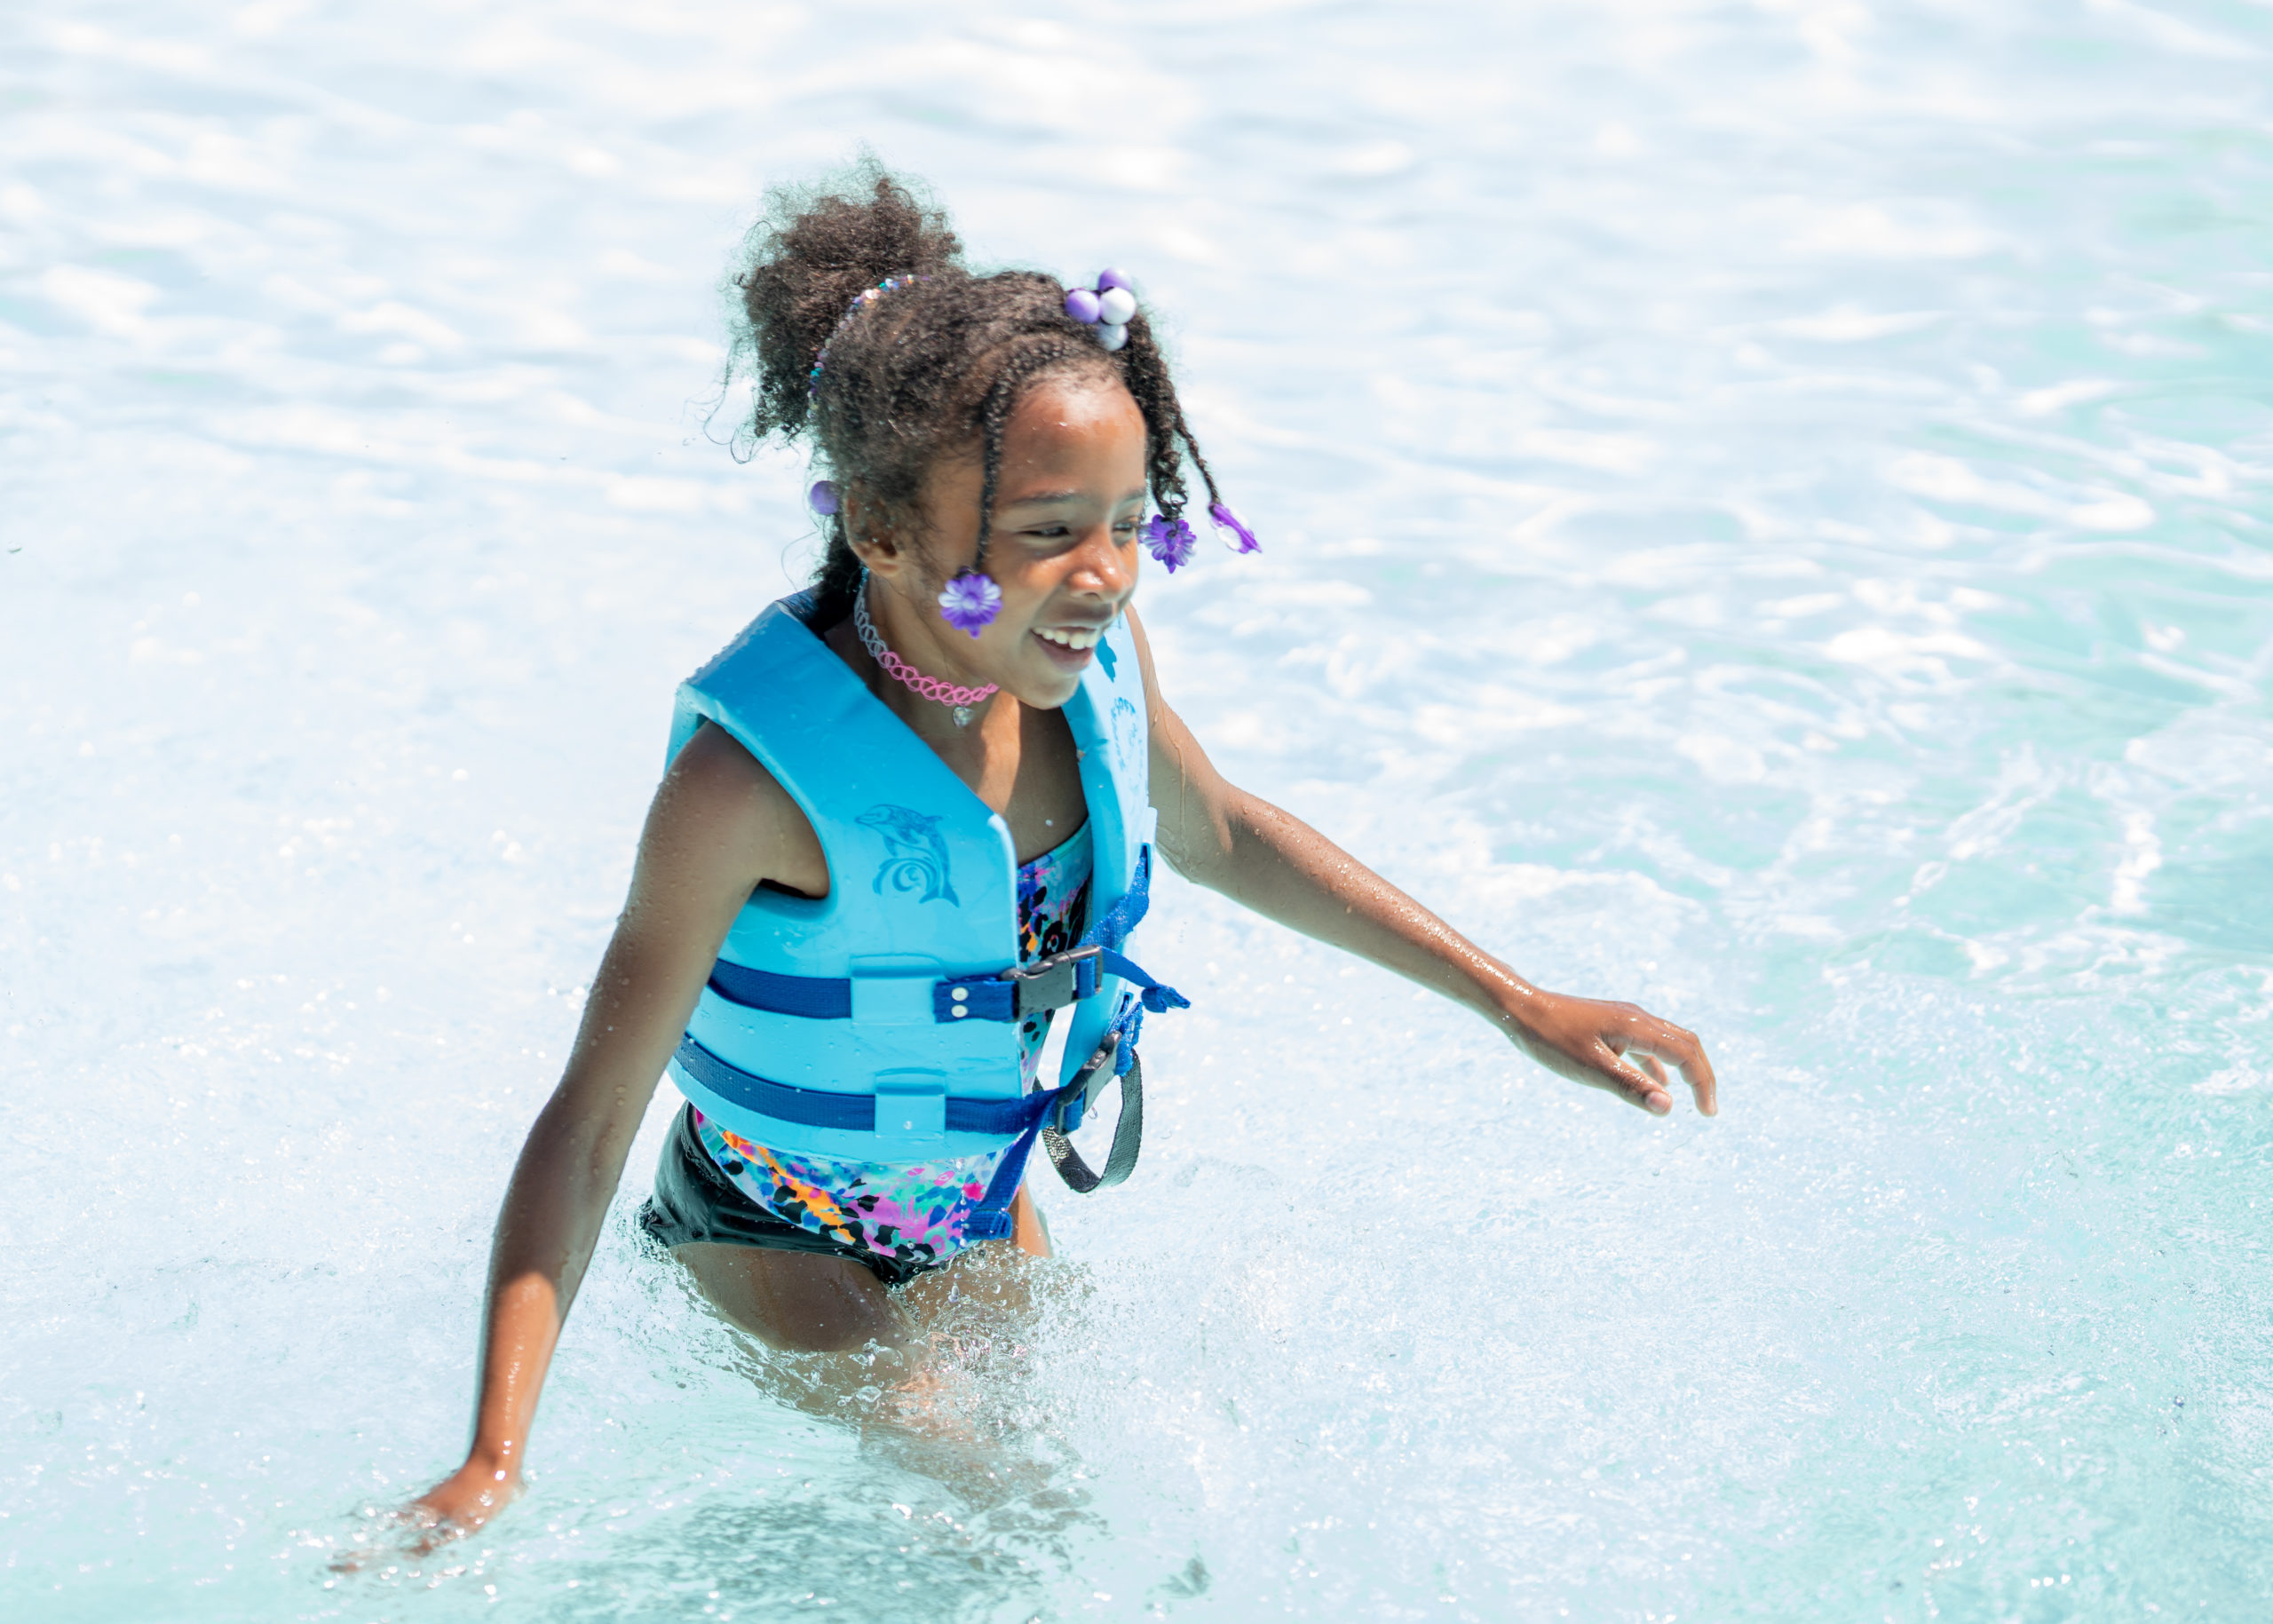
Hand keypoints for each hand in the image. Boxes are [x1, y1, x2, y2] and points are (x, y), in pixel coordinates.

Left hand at [1499, 987, 1717, 1116]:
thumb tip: (1669, 1108)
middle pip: (1685, 1043)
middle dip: (1701, 1075)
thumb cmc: (1551, 1039)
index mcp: (1636, 1026)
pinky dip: (1658, 1065)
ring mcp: (1624, 1019)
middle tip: (1707, 1107)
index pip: (1686, 1053)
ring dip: (1683, 1069)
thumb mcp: (1591, 1069)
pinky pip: (1646, 1044)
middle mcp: (1636, 1017)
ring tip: (1690, 1098)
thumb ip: (1630, 1088)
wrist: (1520, 1009)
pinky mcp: (1611, 1024)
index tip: (1707, 1113)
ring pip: (1667, 1043)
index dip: (1702, 1082)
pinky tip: (1656, 1084)